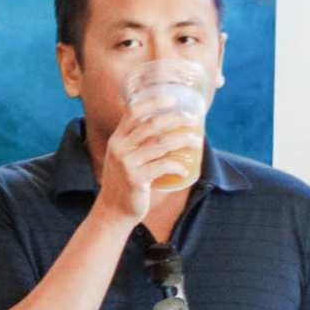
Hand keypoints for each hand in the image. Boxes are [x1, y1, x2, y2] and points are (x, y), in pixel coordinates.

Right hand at [93, 102, 190, 225]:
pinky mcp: (135, 179)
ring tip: (196, 141)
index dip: (154, 101)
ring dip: (183, 139)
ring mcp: (126, 163)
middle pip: (152, 124)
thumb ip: (137, 142)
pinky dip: (177, 167)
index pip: (133, 112)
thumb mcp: (125, 157)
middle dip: (176, 118)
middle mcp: (120, 148)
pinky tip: (185, 170)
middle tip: (193, 119)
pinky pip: (163, 166)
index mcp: (117, 139)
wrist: (113, 210)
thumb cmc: (125, 182)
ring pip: (161, 143)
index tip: (173, 98)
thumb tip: (166, 126)